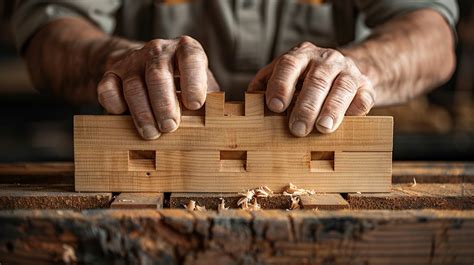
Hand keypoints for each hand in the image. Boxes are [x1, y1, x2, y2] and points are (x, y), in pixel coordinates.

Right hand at [97, 36, 218, 139]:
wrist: (143, 67)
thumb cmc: (182, 84)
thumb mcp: (202, 87)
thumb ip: (210, 101)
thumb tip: (216, 122)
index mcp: (186, 50)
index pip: (191, 59)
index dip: (194, 82)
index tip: (195, 105)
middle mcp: (158, 51)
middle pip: (158, 75)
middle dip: (164, 104)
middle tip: (170, 127)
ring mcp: (132, 60)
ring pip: (134, 86)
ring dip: (142, 114)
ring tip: (151, 134)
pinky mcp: (111, 73)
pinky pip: (108, 89)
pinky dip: (115, 106)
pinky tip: (124, 118)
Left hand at [248, 42, 374, 136]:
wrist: (343, 71)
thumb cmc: (303, 80)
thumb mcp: (283, 77)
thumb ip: (266, 86)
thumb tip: (247, 104)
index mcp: (300, 55)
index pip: (288, 65)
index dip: (281, 85)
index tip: (275, 106)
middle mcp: (326, 59)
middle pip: (316, 80)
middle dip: (306, 106)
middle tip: (297, 129)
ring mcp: (348, 72)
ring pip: (342, 88)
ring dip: (331, 109)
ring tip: (322, 128)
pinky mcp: (366, 87)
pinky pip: (363, 98)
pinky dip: (355, 110)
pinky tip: (348, 122)